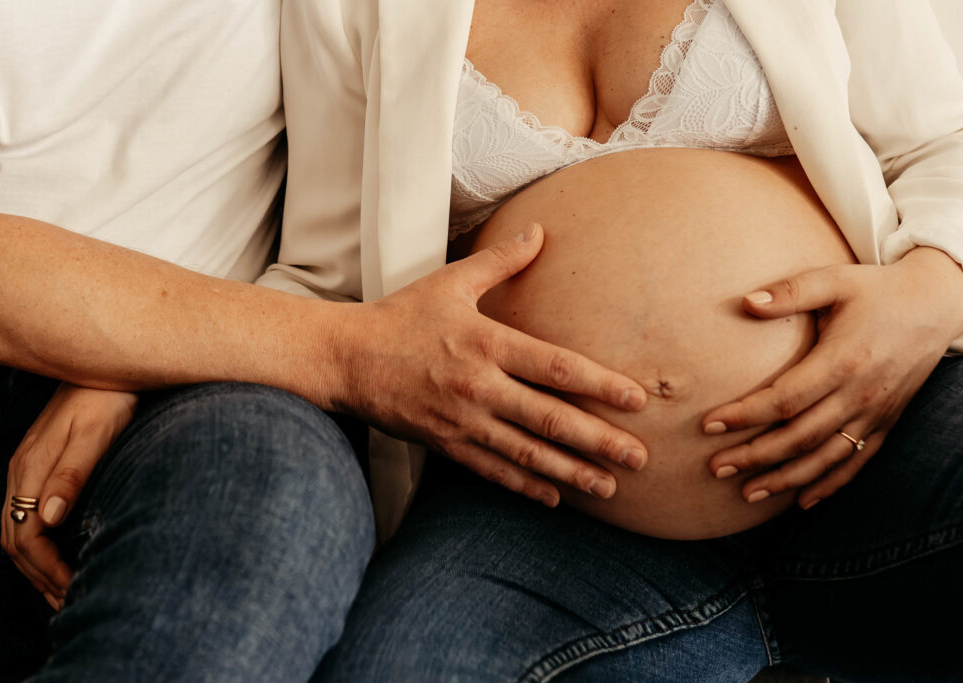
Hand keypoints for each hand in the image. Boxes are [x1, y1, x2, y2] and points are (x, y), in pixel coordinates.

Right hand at [1, 383, 137, 609]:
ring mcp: (28, 467)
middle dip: (38, 576)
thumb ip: (72, 475)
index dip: (46, 567)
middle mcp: (23, 470)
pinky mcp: (41, 464)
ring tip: (61, 590)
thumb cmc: (106, 396)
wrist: (105, 366)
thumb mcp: (96, 434)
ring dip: (36, 564)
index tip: (71, 587)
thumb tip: (48, 518)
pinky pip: (26, 515)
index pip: (25, 534)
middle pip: (14, 539)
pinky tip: (58, 553)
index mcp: (32, 468)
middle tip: (67, 602)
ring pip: (17, 529)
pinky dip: (39, 544)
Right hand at [336, 223, 648, 506]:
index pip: (556, 367)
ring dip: (571, 473)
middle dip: (600, 441)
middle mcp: (479, 386)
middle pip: (551, 419)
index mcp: (486, 343)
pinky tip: (554, 498)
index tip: (637, 400)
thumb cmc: (399, 317)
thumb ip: (500, 262)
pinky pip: (492, 471)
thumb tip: (539, 231)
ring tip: (609, 488)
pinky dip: (525, 486)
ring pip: (527, 453)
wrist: (345, 358)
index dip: (601, 385)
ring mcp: (462, 421)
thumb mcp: (450, 283)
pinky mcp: (445, 444)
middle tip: (639, 458)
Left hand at [703, 248, 962, 508]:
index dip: (745, 415)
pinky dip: (829, 485)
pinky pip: (857, 463)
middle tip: (714, 467)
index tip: (709, 424)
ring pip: (825, 457)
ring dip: (785, 479)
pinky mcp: (887, 423)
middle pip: (799, 436)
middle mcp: (860, 394)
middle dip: (754, 456)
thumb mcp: (834, 280)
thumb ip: (790, 292)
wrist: (937, 304)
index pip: (784, 399)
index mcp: (842, 360)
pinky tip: (801, 502)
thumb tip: (745, 302)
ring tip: (746, 493)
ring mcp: (875, 413)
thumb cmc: (877, 290)